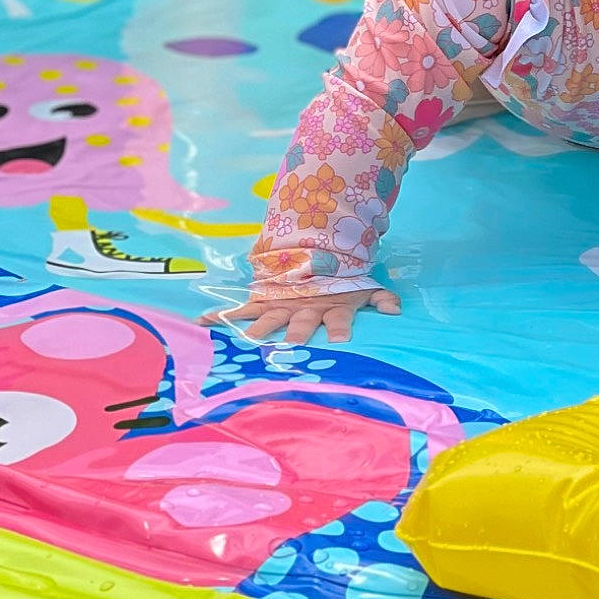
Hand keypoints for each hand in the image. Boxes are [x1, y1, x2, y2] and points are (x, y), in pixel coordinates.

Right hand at [198, 287, 400, 344]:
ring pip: (269, 318)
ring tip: (249, 342)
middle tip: (290, 347)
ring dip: (259, 331)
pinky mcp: (264, 301)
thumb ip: (382, 298)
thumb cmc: (342, 279)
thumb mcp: (365, 286)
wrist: (314, 250)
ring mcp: (282, 304)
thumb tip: (397, 311)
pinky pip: (241, 310)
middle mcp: (305, 307)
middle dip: (296, 335)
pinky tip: (202, 323)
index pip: (339, 318)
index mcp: (332, 305)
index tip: (341, 340)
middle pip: (300, 322)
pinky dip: (222, 317)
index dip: (340, 327)